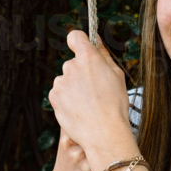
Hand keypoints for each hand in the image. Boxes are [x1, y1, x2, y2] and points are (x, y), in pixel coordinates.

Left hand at [47, 29, 136, 170]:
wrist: (104, 133)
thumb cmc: (115, 105)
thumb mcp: (117, 75)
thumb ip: (103, 54)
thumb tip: (95, 38)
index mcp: (88, 57)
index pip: (75, 37)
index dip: (78, 41)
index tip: (81, 47)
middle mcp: (71, 66)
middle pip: (73, 64)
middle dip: (81, 74)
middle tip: (95, 91)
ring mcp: (60, 82)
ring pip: (66, 81)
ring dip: (74, 89)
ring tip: (88, 104)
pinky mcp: (53, 96)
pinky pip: (60, 94)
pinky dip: (67, 100)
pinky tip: (80, 110)